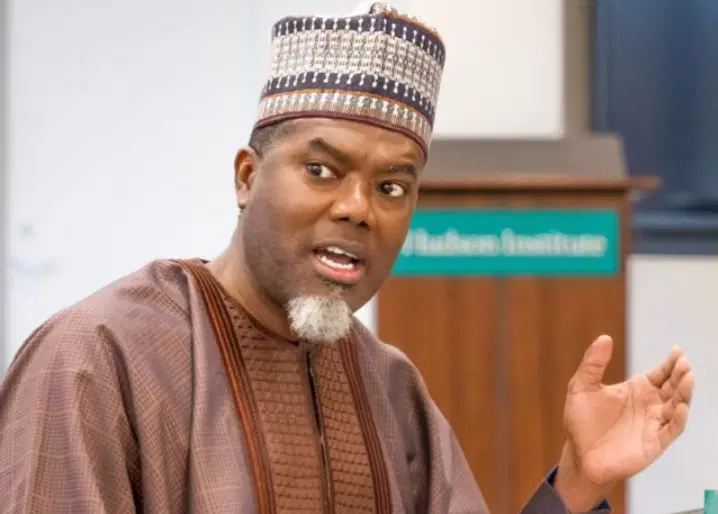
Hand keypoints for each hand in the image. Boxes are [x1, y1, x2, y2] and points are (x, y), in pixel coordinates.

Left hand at [555, 335, 693, 510]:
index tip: (677, 351)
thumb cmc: (581, 420)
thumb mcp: (582, 386)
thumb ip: (593, 363)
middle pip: (672, 387)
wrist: (579, 454)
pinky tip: (680, 407)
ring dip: (684, 393)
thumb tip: (604, 337)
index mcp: (636, 389)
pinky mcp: (654, 443)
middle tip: (684, 364)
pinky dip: (678, 418)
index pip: (660, 373)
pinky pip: (671, 429)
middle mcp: (649, 404)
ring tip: (687, 378)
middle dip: (680, 375)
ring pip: (677, 406)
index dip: (670, 362)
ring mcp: (653, 423)